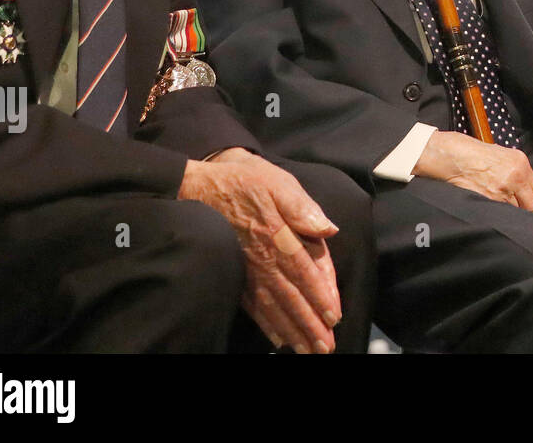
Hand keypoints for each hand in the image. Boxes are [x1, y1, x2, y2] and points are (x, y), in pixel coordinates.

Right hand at [179, 147, 341, 352]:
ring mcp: (246, 271)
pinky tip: (279, 340)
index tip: (334, 316)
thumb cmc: (245, 181)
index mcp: (277, 235)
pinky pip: (252, 306)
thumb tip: (327, 229)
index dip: (319, 294)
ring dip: (292, 331)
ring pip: (273, 307)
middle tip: (325, 347)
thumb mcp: (277, 182)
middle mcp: (262, 259)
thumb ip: (301, 206)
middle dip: (309, 324)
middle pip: (290, 296)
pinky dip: (267, 325)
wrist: (198, 187)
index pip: (303, 270)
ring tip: (308, 351)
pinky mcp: (235, 276)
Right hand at [413, 130, 532, 211]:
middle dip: (525, 211)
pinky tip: (492, 211)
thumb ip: (516, 170)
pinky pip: (500, 214)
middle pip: (530, 205)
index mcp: (521, 163)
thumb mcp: (502, 153)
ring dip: (510, 214)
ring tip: (501, 211)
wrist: (453, 155)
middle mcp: (516, 176)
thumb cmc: (473, 153)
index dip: (531, 201)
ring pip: (516, 212)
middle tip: (518, 215)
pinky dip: (498, 216)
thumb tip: (523, 188)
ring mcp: (503, 190)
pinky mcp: (490, 200)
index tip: (527, 206)